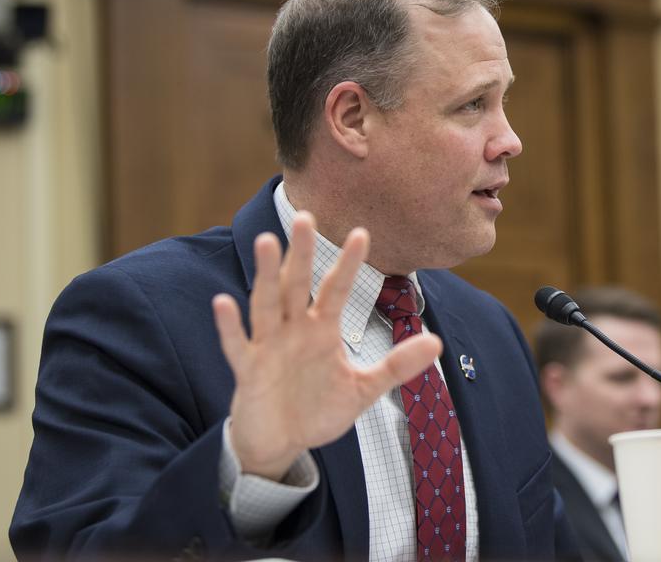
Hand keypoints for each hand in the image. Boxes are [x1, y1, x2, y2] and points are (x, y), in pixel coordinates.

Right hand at [212, 214, 440, 479]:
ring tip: (265, 241)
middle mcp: (294, 330)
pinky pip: (237, 345)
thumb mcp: (364, 389)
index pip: (336, 290)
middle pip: (297, 284)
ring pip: (266, 304)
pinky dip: (229, 326)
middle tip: (306, 216)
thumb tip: (437, 342)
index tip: (361, 232)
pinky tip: (223, 301)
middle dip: (301, 253)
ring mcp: (268, 347)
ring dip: (265, 275)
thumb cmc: (318, 410)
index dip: (348, 264)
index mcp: (322, 330)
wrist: (281, 444)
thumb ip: (397, 366)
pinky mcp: (247, 370)